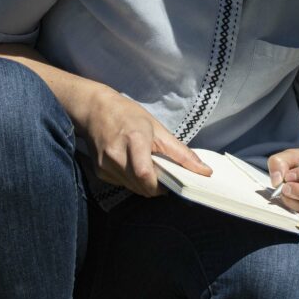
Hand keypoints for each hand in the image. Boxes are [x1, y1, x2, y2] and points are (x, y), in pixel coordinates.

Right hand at [80, 87, 212, 198]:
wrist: (94, 110)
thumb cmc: (128, 115)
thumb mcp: (157, 128)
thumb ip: (181, 153)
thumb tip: (205, 171)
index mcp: (134, 140)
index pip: (146, 174)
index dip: (161, 185)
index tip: (171, 183)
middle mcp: (116, 155)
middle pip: (141, 186)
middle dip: (156, 186)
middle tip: (162, 173)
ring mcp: (105, 165)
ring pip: (133, 188)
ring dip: (144, 184)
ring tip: (146, 165)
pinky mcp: (99, 172)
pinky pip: (122, 185)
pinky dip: (132, 181)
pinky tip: (131, 165)